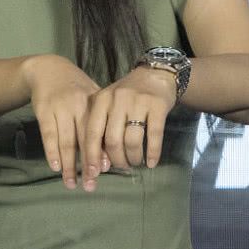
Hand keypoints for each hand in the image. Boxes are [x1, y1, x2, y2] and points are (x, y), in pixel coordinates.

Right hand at [24, 54, 102, 189]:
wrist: (47, 69)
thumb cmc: (75, 87)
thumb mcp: (92, 95)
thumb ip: (101, 120)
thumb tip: (110, 153)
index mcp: (93, 102)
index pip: (99, 132)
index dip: (101, 153)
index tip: (105, 172)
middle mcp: (77, 105)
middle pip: (84, 140)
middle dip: (88, 164)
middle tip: (91, 185)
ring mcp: (59, 108)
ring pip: (66, 141)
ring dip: (69, 165)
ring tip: (72, 183)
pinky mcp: (43, 110)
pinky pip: (48, 135)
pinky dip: (52, 152)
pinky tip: (56, 167)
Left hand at [82, 66, 176, 189]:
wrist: (155, 75)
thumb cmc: (128, 94)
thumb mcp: (109, 102)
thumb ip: (102, 124)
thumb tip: (98, 160)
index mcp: (101, 100)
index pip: (91, 132)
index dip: (91, 155)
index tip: (92, 173)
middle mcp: (117, 100)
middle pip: (112, 139)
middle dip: (116, 159)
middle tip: (121, 167)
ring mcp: (138, 102)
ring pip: (132, 140)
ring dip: (133, 157)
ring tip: (135, 162)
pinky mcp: (157, 105)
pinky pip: (154, 135)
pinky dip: (152, 152)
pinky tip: (151, 162)